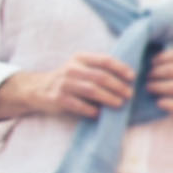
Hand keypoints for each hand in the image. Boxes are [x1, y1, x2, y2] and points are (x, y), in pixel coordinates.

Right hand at [18, 52, 136, 118]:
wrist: (39, 88)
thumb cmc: (70, 79)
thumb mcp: (82, 67)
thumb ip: (100, 69)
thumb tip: (129, 79)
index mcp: (80, 58)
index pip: (104, 60)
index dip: (121, 68)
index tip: (133, 77)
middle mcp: (71, 69)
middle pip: (100, 77)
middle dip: (118, 86)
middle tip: (130, 94)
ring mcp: (63, 83)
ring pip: (91, 90)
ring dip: (108, 98)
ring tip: (119, 104)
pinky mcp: (57, 98)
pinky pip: (78, 105)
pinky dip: (91, 110)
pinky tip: (99, 114)